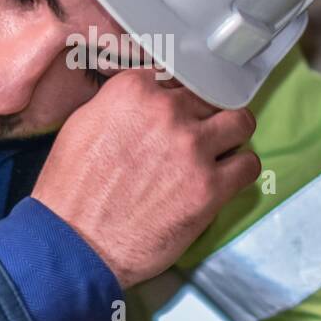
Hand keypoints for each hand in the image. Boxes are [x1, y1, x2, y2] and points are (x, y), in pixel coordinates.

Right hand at [32, 68, 259, 288]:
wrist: (74, 244)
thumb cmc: (71, 190)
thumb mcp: (83, 123)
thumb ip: (121, 102)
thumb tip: (148, 98)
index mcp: (133, 91)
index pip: (178, 76)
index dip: (177, 98)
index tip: (176, 113)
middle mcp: (167, 111)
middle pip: (210, 97)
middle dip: (204, 116)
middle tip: (195, 136)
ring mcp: (192, 148)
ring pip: (240, 122)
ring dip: (231, 136)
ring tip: (218, 152)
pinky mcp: (210, 187)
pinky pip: (249, 164)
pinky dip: (240, 170)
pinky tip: (225, 178)